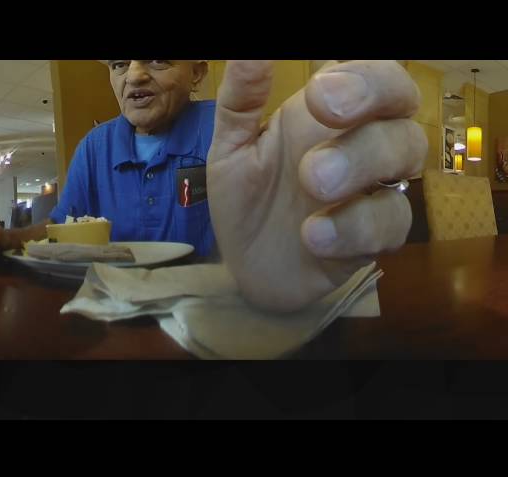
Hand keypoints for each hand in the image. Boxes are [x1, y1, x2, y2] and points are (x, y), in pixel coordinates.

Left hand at [207, 60, 426, 311]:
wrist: (245, 265)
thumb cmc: (245, 200)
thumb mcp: (231, 149)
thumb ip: (241, 100)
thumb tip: (250, 49)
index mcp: (326, 114)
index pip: (369, 72)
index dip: (360, 74)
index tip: (317, 94)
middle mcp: (360, 141)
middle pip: (400, 102)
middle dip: (370, 99)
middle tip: (324, 112)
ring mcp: (373, 188)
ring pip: (406, 154)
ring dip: (362, 162)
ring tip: (313, 185)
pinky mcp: (377, 235)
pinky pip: (392, 221)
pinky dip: (355, 228)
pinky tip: (314, 236)